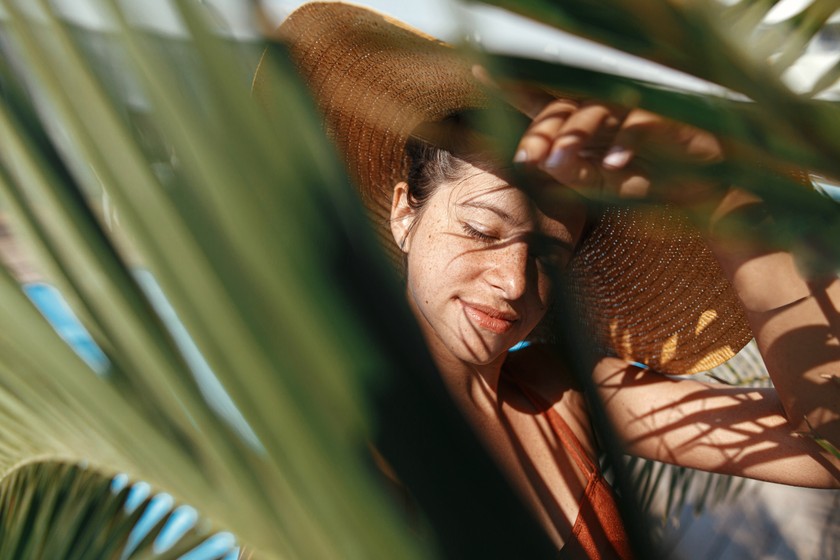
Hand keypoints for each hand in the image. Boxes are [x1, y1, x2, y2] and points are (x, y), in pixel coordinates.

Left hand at [472, 67, 726, 205]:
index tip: (481, 72)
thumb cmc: (646, 179)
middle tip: (527, 157)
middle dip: (541, 133)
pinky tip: (616, 162)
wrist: (704, 189)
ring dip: (575, 136)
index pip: (540, 100)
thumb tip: (544, 164)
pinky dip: (626, 141)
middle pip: (561, 109)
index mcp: (580, 118)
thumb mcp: (602, 184)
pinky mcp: (664, 114)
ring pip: (594, 110)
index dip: (511, 86)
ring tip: (560, 161)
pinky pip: (639, 122)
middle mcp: (601, 106)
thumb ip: (573, 174)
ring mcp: (631, 106)